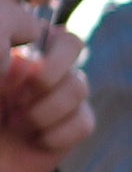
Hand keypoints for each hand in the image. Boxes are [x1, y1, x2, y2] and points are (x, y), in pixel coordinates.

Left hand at [0, 24, 88, 171]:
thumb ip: (6, 54)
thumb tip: (33, 53)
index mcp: (21, 56)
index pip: (48, 29)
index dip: (36, 48)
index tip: (8, 76)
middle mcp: (46, 72)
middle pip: (73, 45)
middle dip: (46, 75)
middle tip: (17, 99)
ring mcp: (62, 99)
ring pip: (79, 86)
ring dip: (44, 111)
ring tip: (17, 126)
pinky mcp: (74, 128)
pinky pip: (83, 122)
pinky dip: (56, 135)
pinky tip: (35, 142)